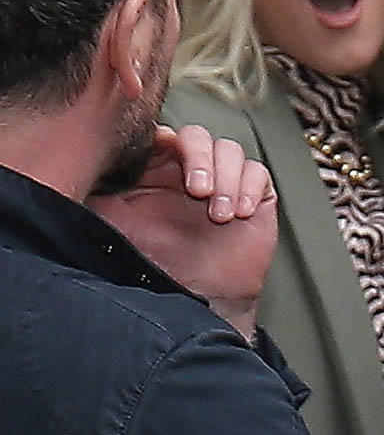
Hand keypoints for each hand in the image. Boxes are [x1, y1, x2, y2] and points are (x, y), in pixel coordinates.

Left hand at [87, 125, 276, 338]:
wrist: (201, 298)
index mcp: (159, 170)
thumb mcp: (115, 223)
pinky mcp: (254, 194)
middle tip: (199, 191)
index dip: (171, 142)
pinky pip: (258, 173)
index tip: (169, 156)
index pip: (167, 136)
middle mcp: (192, 171)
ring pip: (231, 150)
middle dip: (202, 159)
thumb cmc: (158, 265)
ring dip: (228, 179)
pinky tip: (240, 212)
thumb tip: (74, 165)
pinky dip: (250, 188)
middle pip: (200, 137)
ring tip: (221, 214)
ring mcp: (225, 181)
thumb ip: (99, 191)